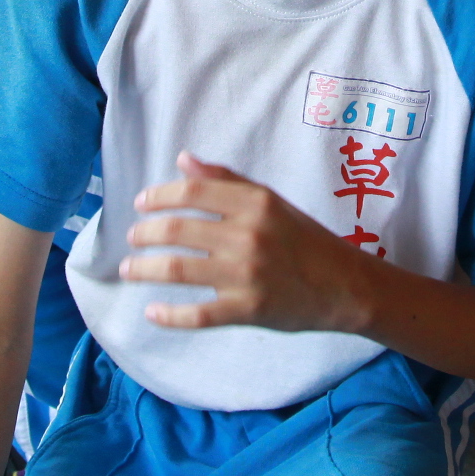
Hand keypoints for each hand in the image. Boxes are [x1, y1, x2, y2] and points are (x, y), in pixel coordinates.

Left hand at [123, 152, 373, 331]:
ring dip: (143, 269)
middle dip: (143, 234)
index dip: (158, 196)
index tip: (140, 204)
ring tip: (128, 270)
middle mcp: (248, 235)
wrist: (346, 286)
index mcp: (255, 203)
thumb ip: (226, 179)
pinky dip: (169, 315)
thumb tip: (183, 160)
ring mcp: (246, 274)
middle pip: (176, 229)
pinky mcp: (247, 310)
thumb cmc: (306, 240)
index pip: (192, 192)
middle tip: (131, 239)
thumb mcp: (271, 201)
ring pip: (177, 270)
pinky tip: (152, 312)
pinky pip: (197, 314)